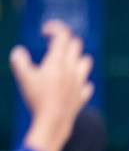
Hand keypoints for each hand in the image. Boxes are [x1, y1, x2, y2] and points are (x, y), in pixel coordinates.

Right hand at [12, 21, 93, 150]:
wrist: (53, 121)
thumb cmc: (36, 98)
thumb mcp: (23, 77)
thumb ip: (19, 61)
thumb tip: (19, 52)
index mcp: (58, 60)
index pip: (63, 35)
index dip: (55, 28)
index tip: (45, 32)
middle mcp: (72, 68)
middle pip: (76, 45)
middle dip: (65, 41)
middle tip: (52, 46)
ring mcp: (80, 82)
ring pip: (86, 61)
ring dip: (77, 58)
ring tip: (64, 63)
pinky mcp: (82, 95)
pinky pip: (87, 84)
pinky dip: (81, 82)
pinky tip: (72, 85)